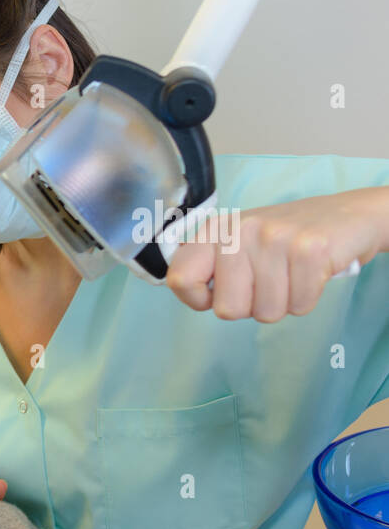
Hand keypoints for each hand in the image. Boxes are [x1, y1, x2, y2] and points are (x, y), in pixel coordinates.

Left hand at [166, 188, 387, 320]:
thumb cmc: (285, 239)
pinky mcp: (310, 249)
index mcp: (215, 230)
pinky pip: (299, 305)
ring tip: (292, 275)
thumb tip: (189, 292)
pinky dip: (308, 299)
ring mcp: (274, 238)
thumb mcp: (239, 244)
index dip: (197, 299)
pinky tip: (312, 274)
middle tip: (269, 280)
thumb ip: (210, 268)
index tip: (217, 294)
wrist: (349, 215)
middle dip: (251, 306)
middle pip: (227, 310)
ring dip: (283, 302)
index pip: (179, 279)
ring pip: (266, 312)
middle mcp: (239, 230)